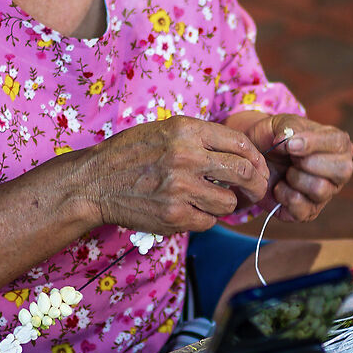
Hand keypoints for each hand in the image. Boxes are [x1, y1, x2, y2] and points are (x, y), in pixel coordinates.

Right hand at [76, 117, 271, 232]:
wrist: (94, 182)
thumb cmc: (130, 154)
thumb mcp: (165, 130)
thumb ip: (201, 138)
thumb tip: (242, 155)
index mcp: (187, 130)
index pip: (241, 143)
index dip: (256, 159)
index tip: (258, 169)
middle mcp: (187, 156)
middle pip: (244, 173)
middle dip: (256, 186)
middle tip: (255, 192)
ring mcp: (180, 188)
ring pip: (229, 203)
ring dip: (226, 205)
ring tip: (212, 201)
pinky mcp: (174, 215)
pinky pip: (208, 222)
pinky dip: (204, 219)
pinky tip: (190, 210)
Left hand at [224, 111, 352, 221]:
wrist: (257, 156)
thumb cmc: (276, 137)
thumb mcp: (281, 123)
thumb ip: (288, 128)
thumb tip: (289, 142)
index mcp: (339, 145)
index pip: (339, 144)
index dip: (313, 144)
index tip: (290, 145)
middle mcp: (339, 171)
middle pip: (341, 170)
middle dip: (307, 163)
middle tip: (291, 158)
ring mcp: (327, 193)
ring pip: (320, 189)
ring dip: (295, 178)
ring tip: (286, 171)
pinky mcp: (310, 212)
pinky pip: (302, 209)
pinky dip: (284, 196)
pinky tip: (279, 186)